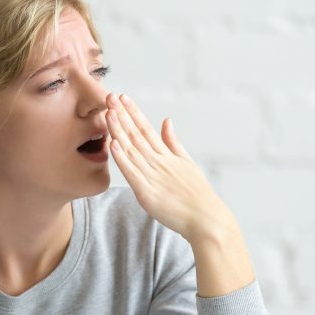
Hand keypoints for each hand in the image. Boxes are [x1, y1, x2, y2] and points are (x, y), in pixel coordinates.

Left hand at [104, 93, 233, 244]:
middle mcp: (159, 162)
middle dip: (122, 115)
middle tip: (109, 96)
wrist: (206, 218)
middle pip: (136, 134)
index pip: (146, 128)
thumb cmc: (198, 194)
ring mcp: (153, 176)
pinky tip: (112, 144)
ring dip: (118, 130)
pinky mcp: (147, 193)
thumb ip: (173, 142)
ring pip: (131, 149)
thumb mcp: (187, 162)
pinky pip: (131, 173)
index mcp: (167, 155)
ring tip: (108, 113)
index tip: (123, 97)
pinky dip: (122, 158)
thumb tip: (166, 120)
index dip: (133, 112)